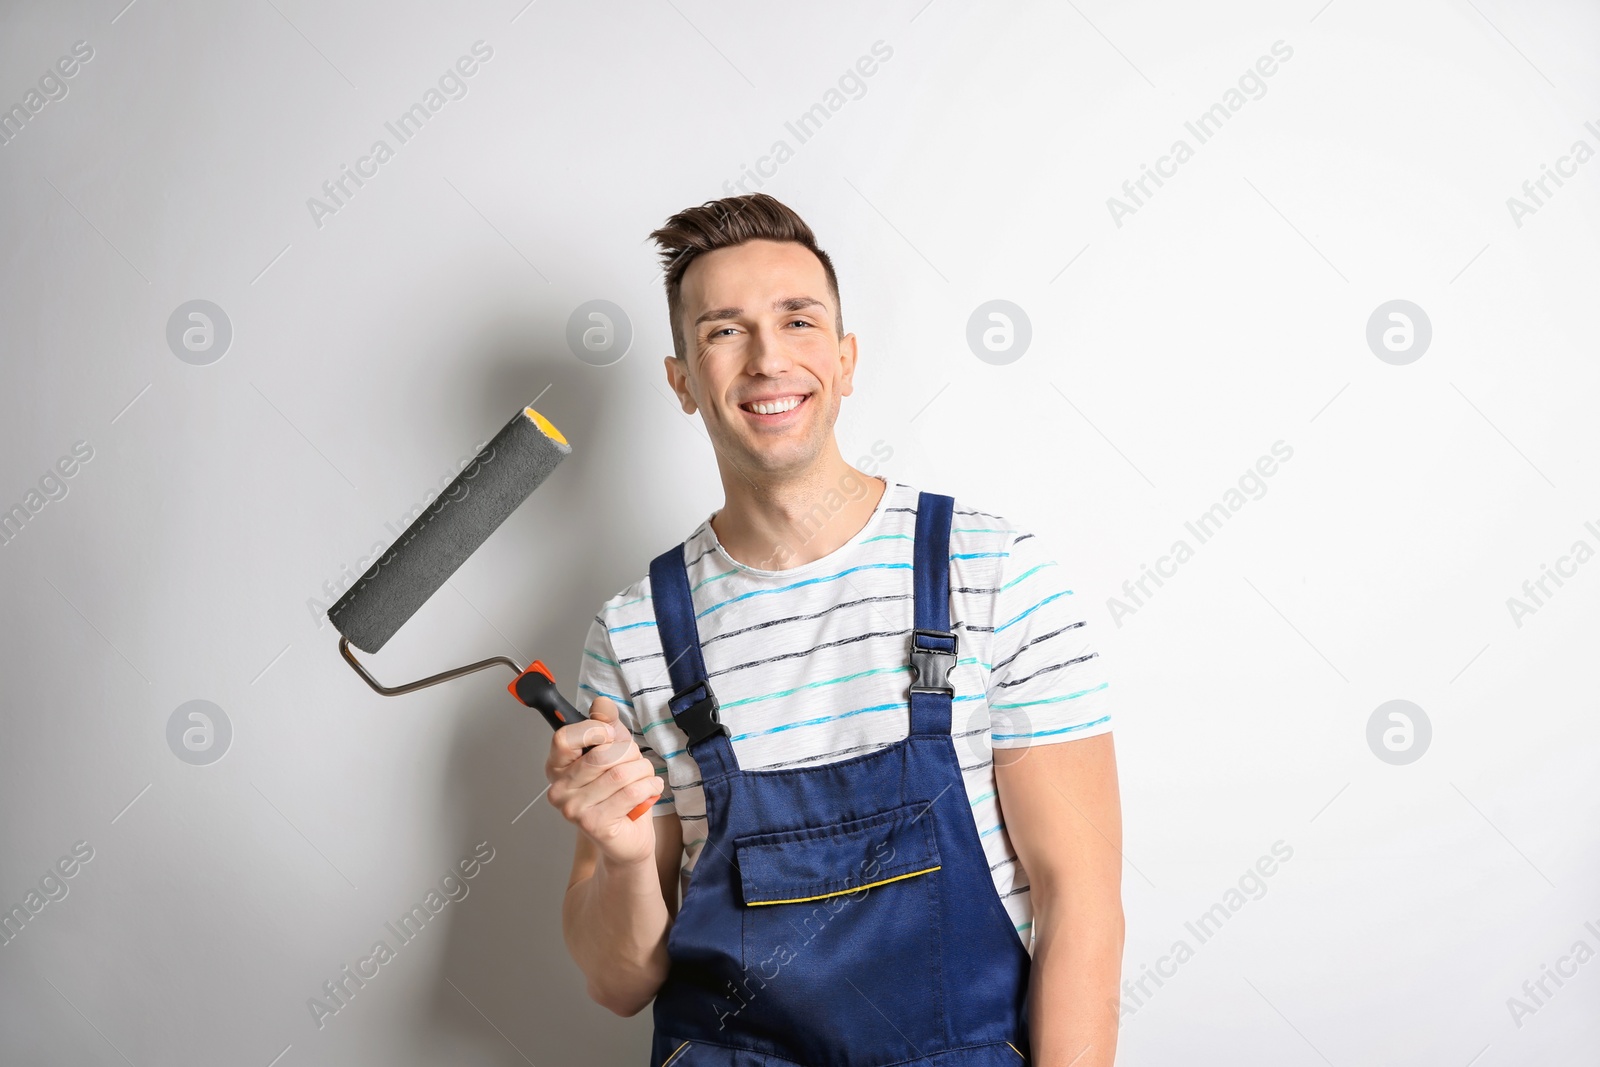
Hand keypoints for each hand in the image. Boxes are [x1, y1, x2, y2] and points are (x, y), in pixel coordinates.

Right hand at [544, 695, 663, 865]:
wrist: (628, 838)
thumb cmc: (619, 794)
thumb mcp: (614, 751)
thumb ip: (606, 725)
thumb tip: (602, 703)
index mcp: (557, 766)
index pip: (564, 737)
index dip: (593, 730)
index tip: (609, 736)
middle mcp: (559, 789)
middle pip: (602, 754)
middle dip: (630, 754)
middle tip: (635, 763)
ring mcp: (574, 809)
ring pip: (621, 773)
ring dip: (644, 771)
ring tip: (645, 778)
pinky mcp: (594, 824)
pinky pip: (631, 792)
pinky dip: (649, 786)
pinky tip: (650, 789)